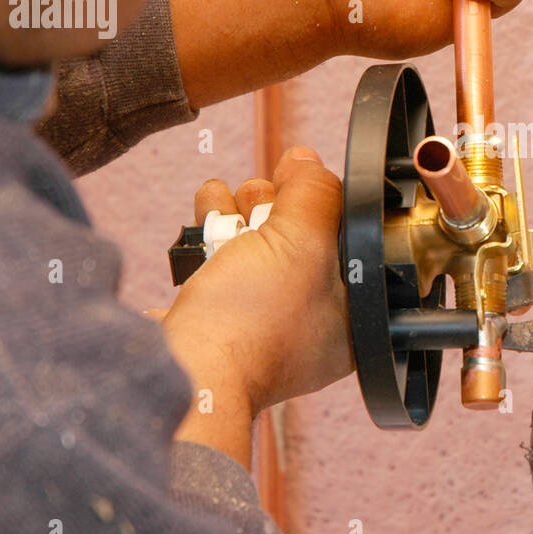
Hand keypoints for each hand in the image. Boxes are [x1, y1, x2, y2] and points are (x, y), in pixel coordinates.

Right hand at [162, 146, 352, 467]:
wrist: (181, 372)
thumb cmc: (249, 326)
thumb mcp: (301, 242)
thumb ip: (314, 192)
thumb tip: (306, 161)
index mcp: (351, 316)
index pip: (345, 235)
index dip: (320, 202)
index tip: (296, 189)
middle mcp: (311, 320)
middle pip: (297, 231)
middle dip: (268, 204)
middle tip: (256, 210)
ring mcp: (262, 318)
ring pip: (256, 237)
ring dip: (234, 208)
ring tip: (220, 209)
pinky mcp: (221, 313)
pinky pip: (224, 256)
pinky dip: (211, 231)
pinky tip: (204, 221)